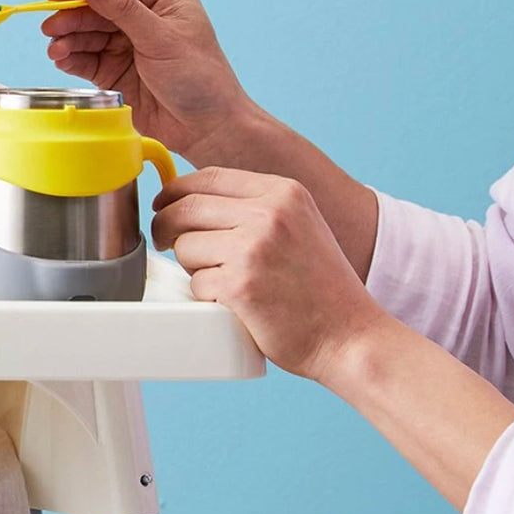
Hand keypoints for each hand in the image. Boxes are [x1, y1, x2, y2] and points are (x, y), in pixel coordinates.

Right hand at [42, 0, 254, 160]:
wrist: (209, 127)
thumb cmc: (200, 77)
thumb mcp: (159, 37)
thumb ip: (121, 8)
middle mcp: (143, 13)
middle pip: (95, 8)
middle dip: (71, 18)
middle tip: (50, 28)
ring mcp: (128, 42)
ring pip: (87, 34)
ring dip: (68, 40)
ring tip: (55, 50)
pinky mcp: (116, 70)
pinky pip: (87, 58)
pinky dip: (72, 58)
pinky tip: (62, 60)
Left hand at [152, 167, 384, 383]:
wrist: (350, 337)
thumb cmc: (321, 288)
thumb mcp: (298, 224)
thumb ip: (255, 207)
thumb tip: (192, 199)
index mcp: (283, 192)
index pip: (208, 177)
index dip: (176, 191)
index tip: (163, 205)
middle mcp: (268, 212)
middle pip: (187, 207)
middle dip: (165, 226)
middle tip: (164, 243)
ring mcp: (253, 247)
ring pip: (185, 246)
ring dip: (191, 266)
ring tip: (222, 281)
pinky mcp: (240, 285)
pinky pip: (195, 283)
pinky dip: (204, 297)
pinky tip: (231, 304)